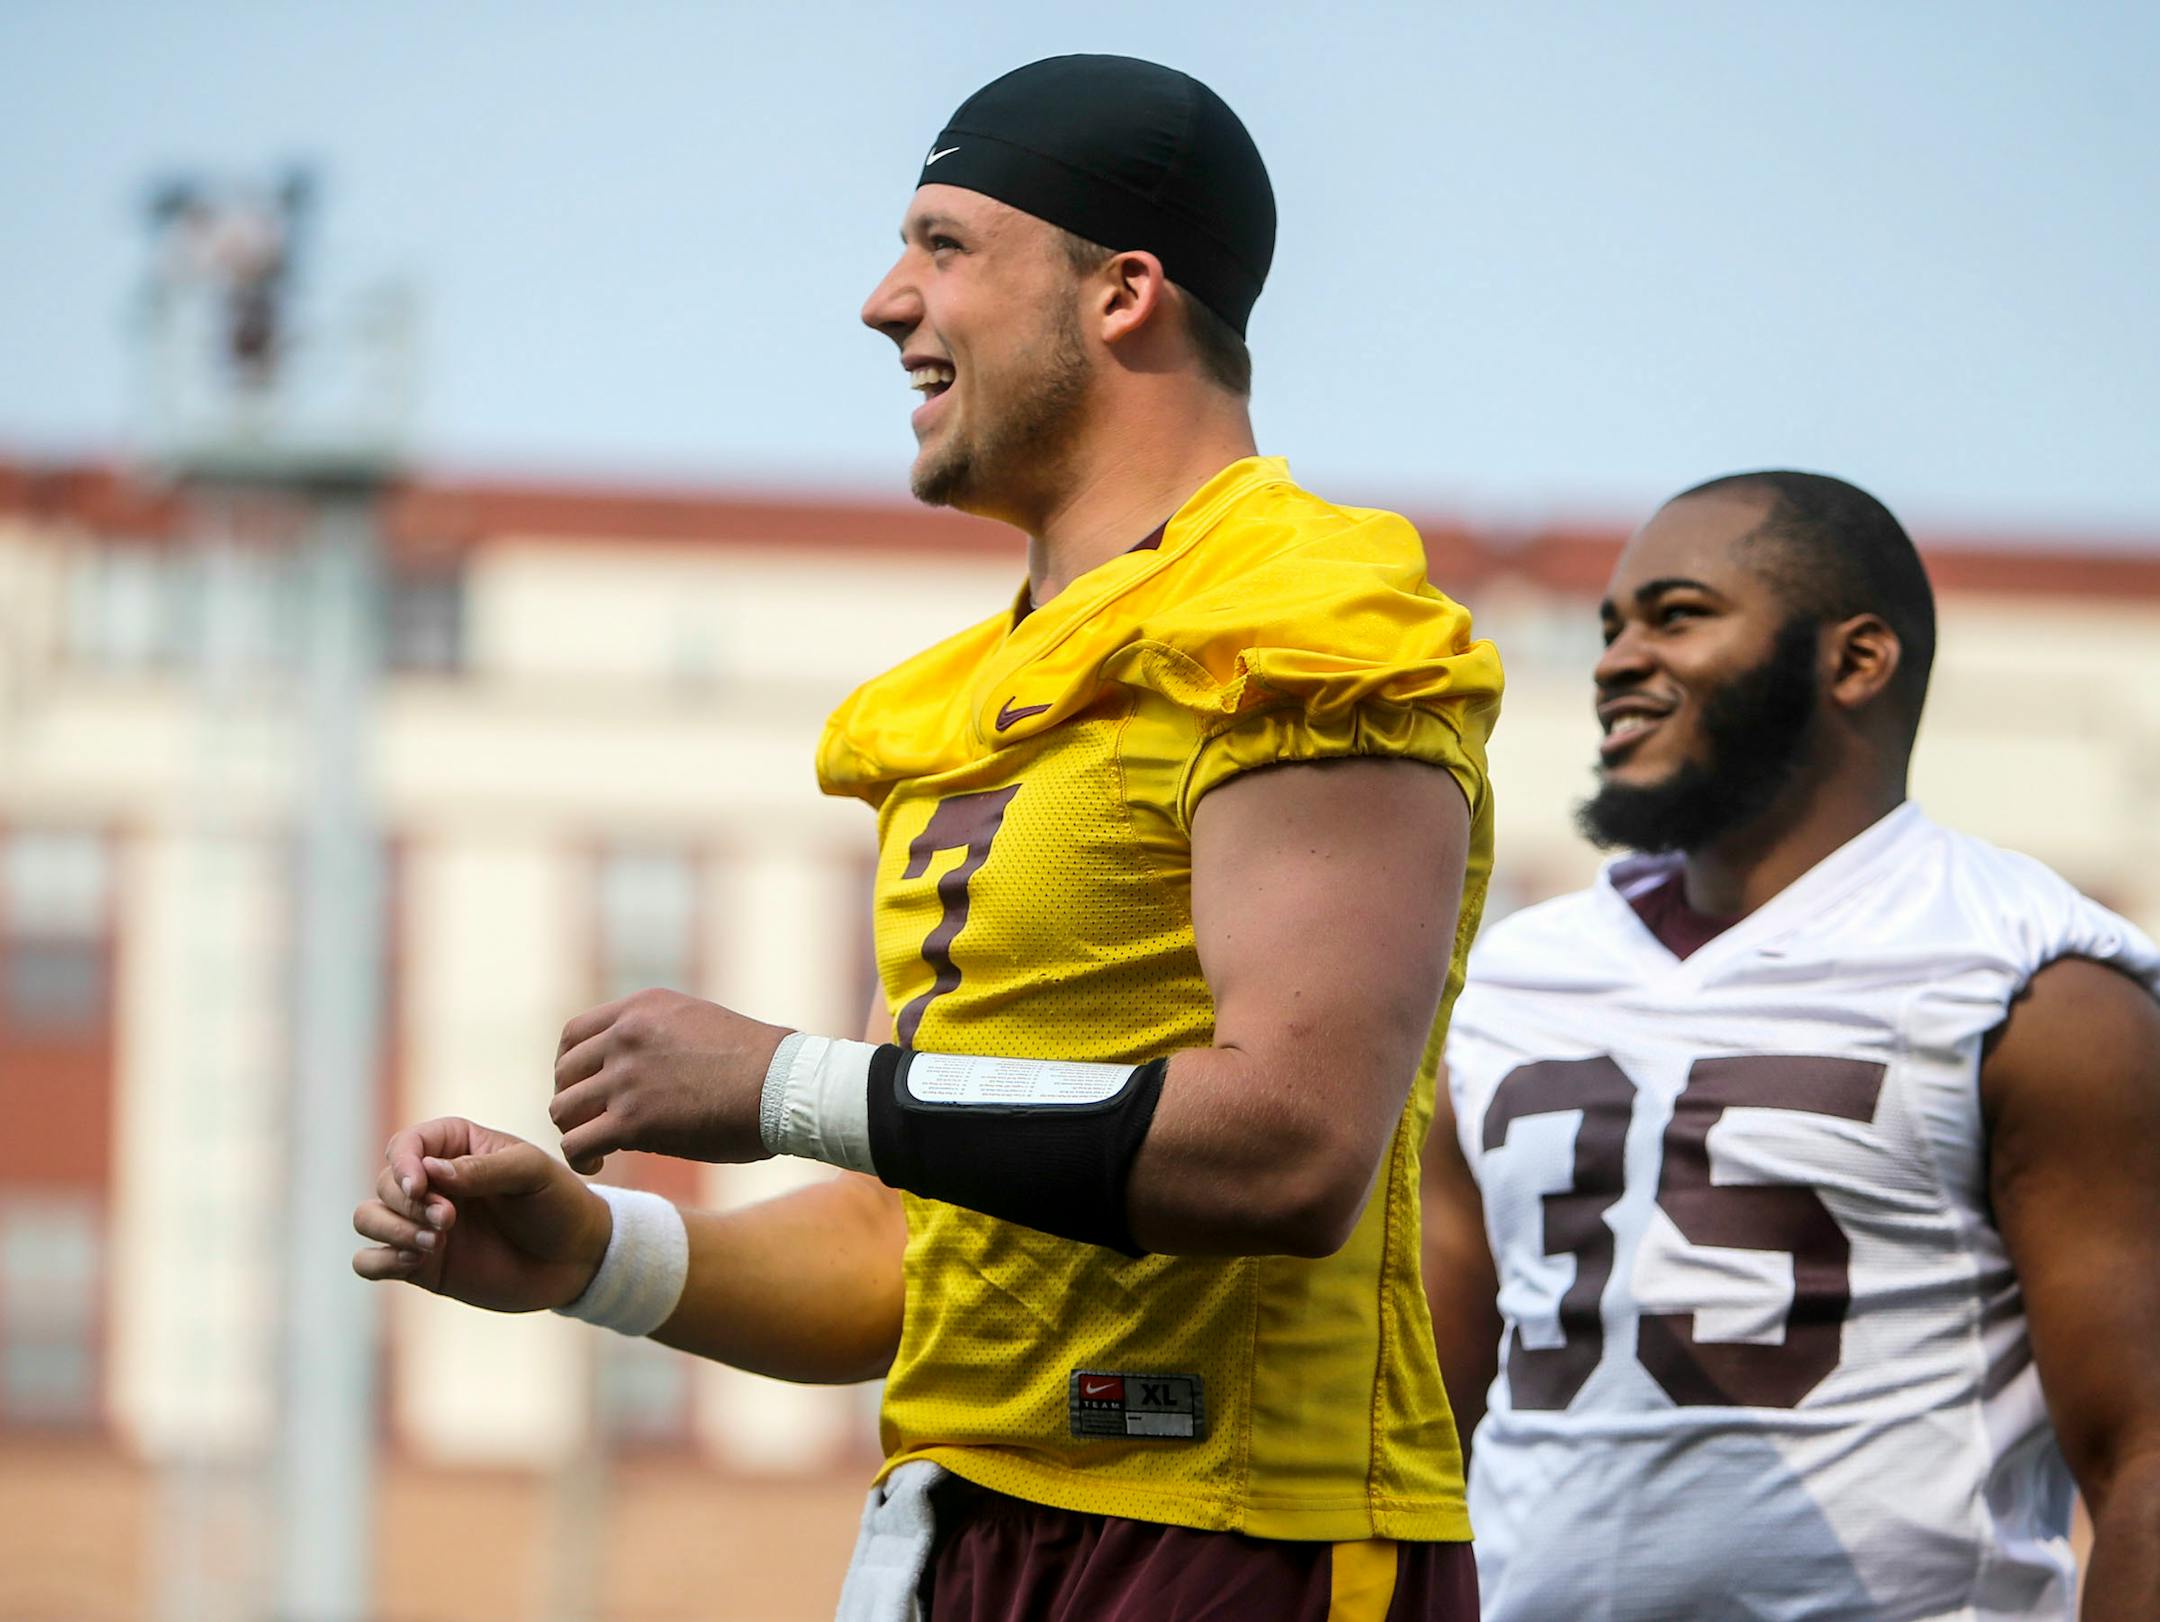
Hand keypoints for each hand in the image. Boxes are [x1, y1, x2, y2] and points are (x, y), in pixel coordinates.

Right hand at [351, 1117, 610, 1312]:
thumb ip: (484, 1169)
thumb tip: (430, 1172)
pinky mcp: (420, 1264)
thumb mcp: (533, 1174)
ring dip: (389, 1229)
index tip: (420, 1187)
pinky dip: (377, 1261)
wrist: (576, 1259)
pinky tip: (413, 1262)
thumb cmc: (559, 1203)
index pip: (406, 1144)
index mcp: (456, 1147)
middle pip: (384, 1183)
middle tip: (448, 1220)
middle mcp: (432, 1183)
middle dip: (408, 1203)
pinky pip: (368, 1261)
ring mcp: (422, 1224)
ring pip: (367, 1218)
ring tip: (433, 1242)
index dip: (403, 1164)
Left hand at [551, 988, 789, 1173]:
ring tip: (594, 1149)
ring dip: (574, 1131)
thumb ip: (661, 1033)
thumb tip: (647, 1060)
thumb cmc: (759, 1063)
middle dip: (573, 1101)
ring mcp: (626, 1077)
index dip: (572, 1067)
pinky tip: (596, 1166)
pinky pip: (576, 1144)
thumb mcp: (699, 1023)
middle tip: (593, 1122)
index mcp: (642, 1008)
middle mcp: (626, 1035)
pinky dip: (578, 1160)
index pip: (575, 1035)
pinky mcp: (632, 1121)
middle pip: (565, 1073)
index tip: (587, 1089)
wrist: (786, 1088)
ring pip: (563, 1109)